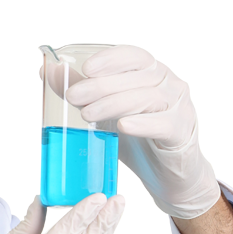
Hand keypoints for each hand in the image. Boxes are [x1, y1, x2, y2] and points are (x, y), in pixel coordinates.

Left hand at [51, 46, 220, 219]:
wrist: (169, 176)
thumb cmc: (139, 142)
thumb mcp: (108, 116)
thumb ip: (84, 94)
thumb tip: (51, 72)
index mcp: (152, 75)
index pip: (134, 57)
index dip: (111, 59)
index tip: (86, 68)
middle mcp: (169, 85)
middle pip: (135, 78)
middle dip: (100, 86)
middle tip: (73, 96)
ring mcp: (178, 107)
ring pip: (146, 98)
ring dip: (113, 104)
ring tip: (87, 114)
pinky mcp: (181, 132)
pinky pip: (162, 124)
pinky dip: (142, 123)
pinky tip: (123, 126)